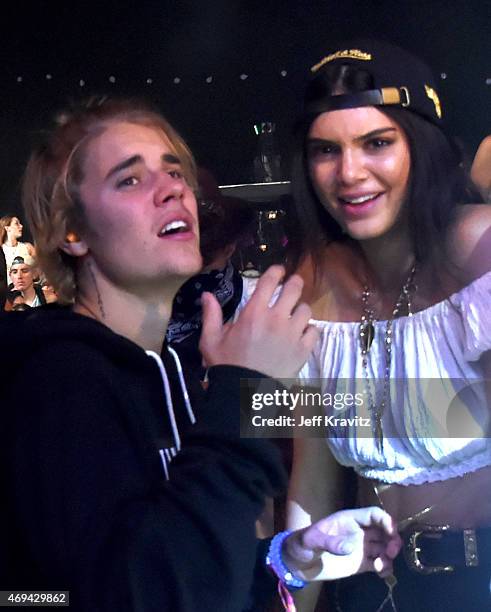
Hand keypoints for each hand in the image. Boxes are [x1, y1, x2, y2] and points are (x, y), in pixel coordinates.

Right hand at [199, 265, 318, 378]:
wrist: (244, 394)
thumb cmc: (226, 366)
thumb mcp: (211, 340)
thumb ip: (211, 315)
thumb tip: (207, 294)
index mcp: (254, 313)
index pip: (269, 281)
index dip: (276, 271)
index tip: (279, 270)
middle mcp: (276, 318)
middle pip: (294, 289)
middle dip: (295, 283)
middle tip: (293, 285)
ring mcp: (292, 334)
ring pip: (306, 309)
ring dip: (301, 309)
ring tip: (296, 314)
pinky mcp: (303, 350)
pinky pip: (314, 331)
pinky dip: (309, 330)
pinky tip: (302, 334)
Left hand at [282, 507, 401, 580]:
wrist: (298, 564)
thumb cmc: (302, 544)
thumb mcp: (311, 540)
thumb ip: (329, 542)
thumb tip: (350, 547)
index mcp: (349, 519)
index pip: (373, 514)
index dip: (385, 520)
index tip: (391, 532)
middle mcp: (359, 532)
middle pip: (384, 530)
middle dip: (393, 539)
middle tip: (391, 552)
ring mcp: (361, 548)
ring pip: (384, 547)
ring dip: (389, 555)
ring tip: (380, 566)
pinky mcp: (360, 564)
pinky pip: (379, 563)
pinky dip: (385, 567)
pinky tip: (381, 573)